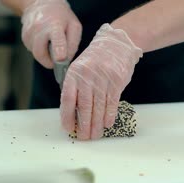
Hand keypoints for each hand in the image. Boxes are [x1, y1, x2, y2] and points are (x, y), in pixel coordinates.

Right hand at [21, 0, 81, 67]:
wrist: (42, 4)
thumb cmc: (61, 16)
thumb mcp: (74, 26)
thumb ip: (73, 44)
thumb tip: (67, 60)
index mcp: (55, 25)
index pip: (56, 40)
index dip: (58, 52)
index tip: (60, 59)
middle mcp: (39, 28)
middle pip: (40, 53)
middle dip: (49, 62)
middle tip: (56, 60)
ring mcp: (29, 32)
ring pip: (36, 54)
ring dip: (45, 54)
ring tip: (50, 43)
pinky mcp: (24, 37)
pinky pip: (32, 50)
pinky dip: (39, 50)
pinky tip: (43, 40)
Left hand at [60, 23, 142, 139]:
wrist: (115, 44)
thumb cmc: (95, 60)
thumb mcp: (80, 69)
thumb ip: (76, 88)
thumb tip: (72, 113)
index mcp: (74, 74)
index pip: (68, 99)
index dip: (67, 116)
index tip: (69, 129)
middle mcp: (87, 77)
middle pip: (84, 107)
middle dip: (84, 126)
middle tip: (84, 138)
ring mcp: (102, 79)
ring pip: (98, 107)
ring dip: (97, 125)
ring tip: (95, 135)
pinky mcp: (116, 81)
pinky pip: (112, 102)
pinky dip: (109, 115)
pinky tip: (106, 124)